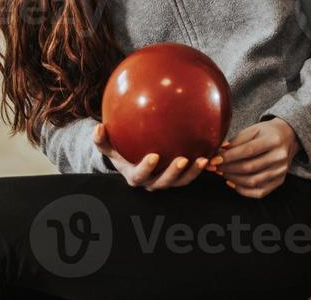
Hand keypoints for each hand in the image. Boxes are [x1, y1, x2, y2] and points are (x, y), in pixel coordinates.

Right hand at [93, 123, 217, 190]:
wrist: (133, 163)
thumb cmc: (121, 152)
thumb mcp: (109, 147)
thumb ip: (101, 140)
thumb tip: (97, 127)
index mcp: (135, 176)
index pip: (140, 176)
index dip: (147, 168)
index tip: (154, 155)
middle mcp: (152, 183)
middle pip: (164, 183)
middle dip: (174, 173)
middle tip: (183, 159)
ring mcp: (167, 182)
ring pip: (181, 182)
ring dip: (193, 173)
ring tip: (204, 160)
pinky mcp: (180, 178)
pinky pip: (192, 174)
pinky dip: (202, 168)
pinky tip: (214, 153)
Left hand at [212, 118, 298, 198]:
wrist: (288, 137)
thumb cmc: (267, 132)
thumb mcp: (253, 130)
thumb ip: (236, 141)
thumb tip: (218, 153)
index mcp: (273, 140)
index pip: (248, 150)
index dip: (229, 157)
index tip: (215, 159)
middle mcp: (279, 157)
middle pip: (249, 167)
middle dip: (228, 168)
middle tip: (215, 167)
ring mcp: (281, 171)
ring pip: (252, 181)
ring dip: (233, 179)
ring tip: (223, 173)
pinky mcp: (279, 181)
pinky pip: (259, 192)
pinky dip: (242, 190)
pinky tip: (232, 182)